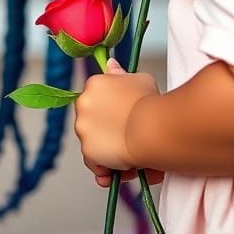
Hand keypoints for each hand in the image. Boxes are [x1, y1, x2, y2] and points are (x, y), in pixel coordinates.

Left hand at [74, 60, 160, 175]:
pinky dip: (106, 168)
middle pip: (93, 122)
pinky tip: (122, 168)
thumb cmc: (149, 102)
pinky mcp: (87, 150)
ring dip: (108, 152)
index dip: (111, 111)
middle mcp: (83, 103)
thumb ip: (120, 74)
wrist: (151, 127)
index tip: (123, 118)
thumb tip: (110, 64)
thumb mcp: (139, 79)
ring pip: (94, 144)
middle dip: (109, 132)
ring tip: (130, 157)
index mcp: (94, 84)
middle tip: (129, 138)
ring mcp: (83, 127)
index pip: (96, 99)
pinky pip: (95, 163)